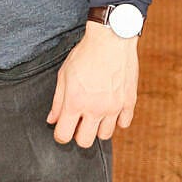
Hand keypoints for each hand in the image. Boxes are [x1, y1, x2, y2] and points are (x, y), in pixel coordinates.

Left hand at [46, 22, 138, 146]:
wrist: (111, 39)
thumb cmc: (85, 54)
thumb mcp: (64, 74)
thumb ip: (58, 100)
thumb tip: (52, 120)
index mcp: (75, 102)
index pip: (64, 135)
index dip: (60, 135)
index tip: (61, 129)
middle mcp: (95, 109)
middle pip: (85, 141)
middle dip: (79, 135)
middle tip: (78, 122)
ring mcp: (114, 107)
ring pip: (105, 135)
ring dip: (98, 127)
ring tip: (95, 113)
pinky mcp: (129, 102)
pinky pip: (124, 124)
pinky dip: (117, 120)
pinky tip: (111, 108)